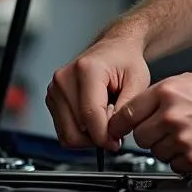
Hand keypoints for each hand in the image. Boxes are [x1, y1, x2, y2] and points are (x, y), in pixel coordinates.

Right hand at [46, 33, 150, 150]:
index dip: (104, 136)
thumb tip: (113, 134)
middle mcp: (65, 78)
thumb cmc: (126, 61)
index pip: (90, 115)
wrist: (115, 49)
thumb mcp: (138, 83)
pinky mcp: (53, 98)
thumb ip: (126, 110)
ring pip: (67, 133)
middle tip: (114, 132)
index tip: (116, 142)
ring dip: (88, 137)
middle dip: (97, 138)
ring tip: (105, 122)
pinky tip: (94, 120)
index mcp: (87, 70)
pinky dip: (80, 132)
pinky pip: (63, 130)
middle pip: (76, 128)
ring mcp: (55, 89)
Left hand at [107, 72, 191, 171]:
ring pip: (156, 154)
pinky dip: (183, 161)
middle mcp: (172, 115)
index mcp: (167, 92)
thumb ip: (161, 94)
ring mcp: (182, 138)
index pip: (126, 114)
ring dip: (167, 149)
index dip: (122, 125)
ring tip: (188, 136)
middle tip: (167, 130)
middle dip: (150, 136)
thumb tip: (138, 109)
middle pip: (139, 138)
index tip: (120, 131)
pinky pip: (174, 166)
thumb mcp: (190, 81)